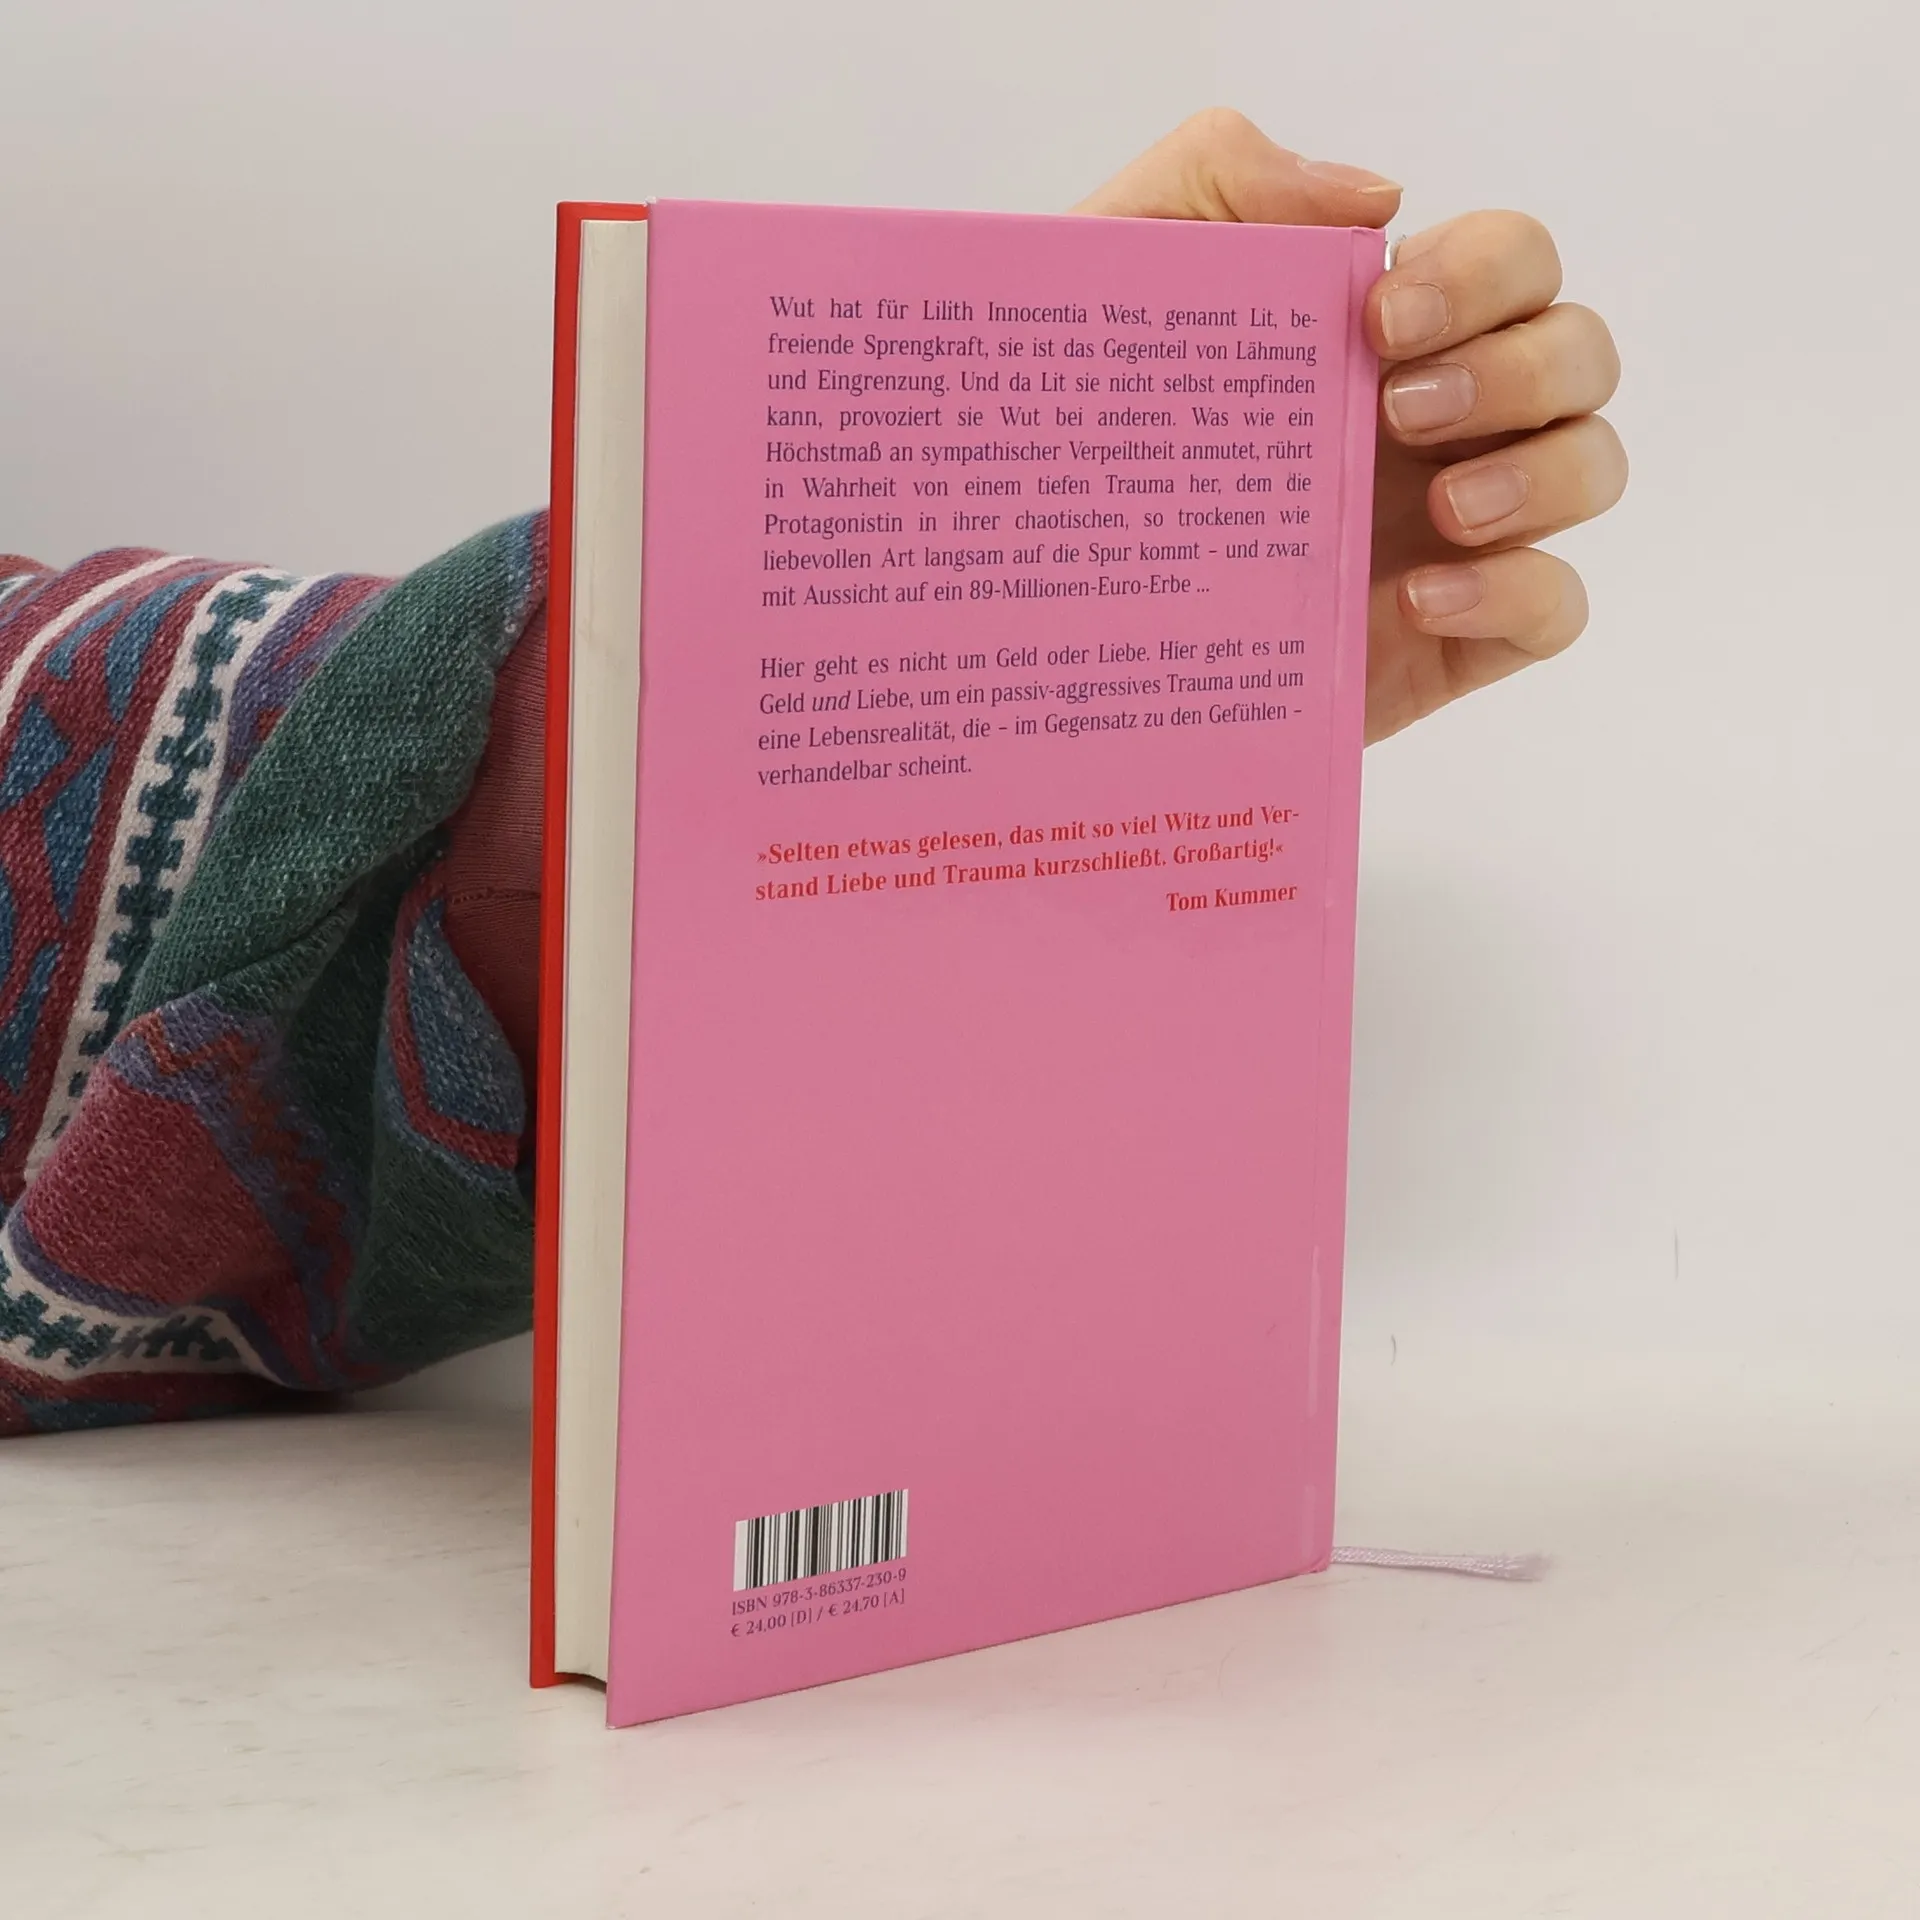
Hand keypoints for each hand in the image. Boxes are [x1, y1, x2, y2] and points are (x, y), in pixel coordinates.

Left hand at [1076, 110, 1625, 743]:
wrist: (1050, 595)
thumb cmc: (1086, 431)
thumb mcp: (1117, 275)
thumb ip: (1219, 175)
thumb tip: (1377, 196)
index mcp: (1389, 331)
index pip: (1512, 261)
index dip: (1485, 272)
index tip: (1380, 317)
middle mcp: (1442, 420)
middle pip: (1577, 355)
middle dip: (1519, 368)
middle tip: (1398, 409)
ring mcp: (1453, 530)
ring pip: (1590, 468)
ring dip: (1544, 475)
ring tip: (1440, 508)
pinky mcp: (1446, 637)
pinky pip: (1555, 607)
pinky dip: (1516, 594)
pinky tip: (1417, 599)